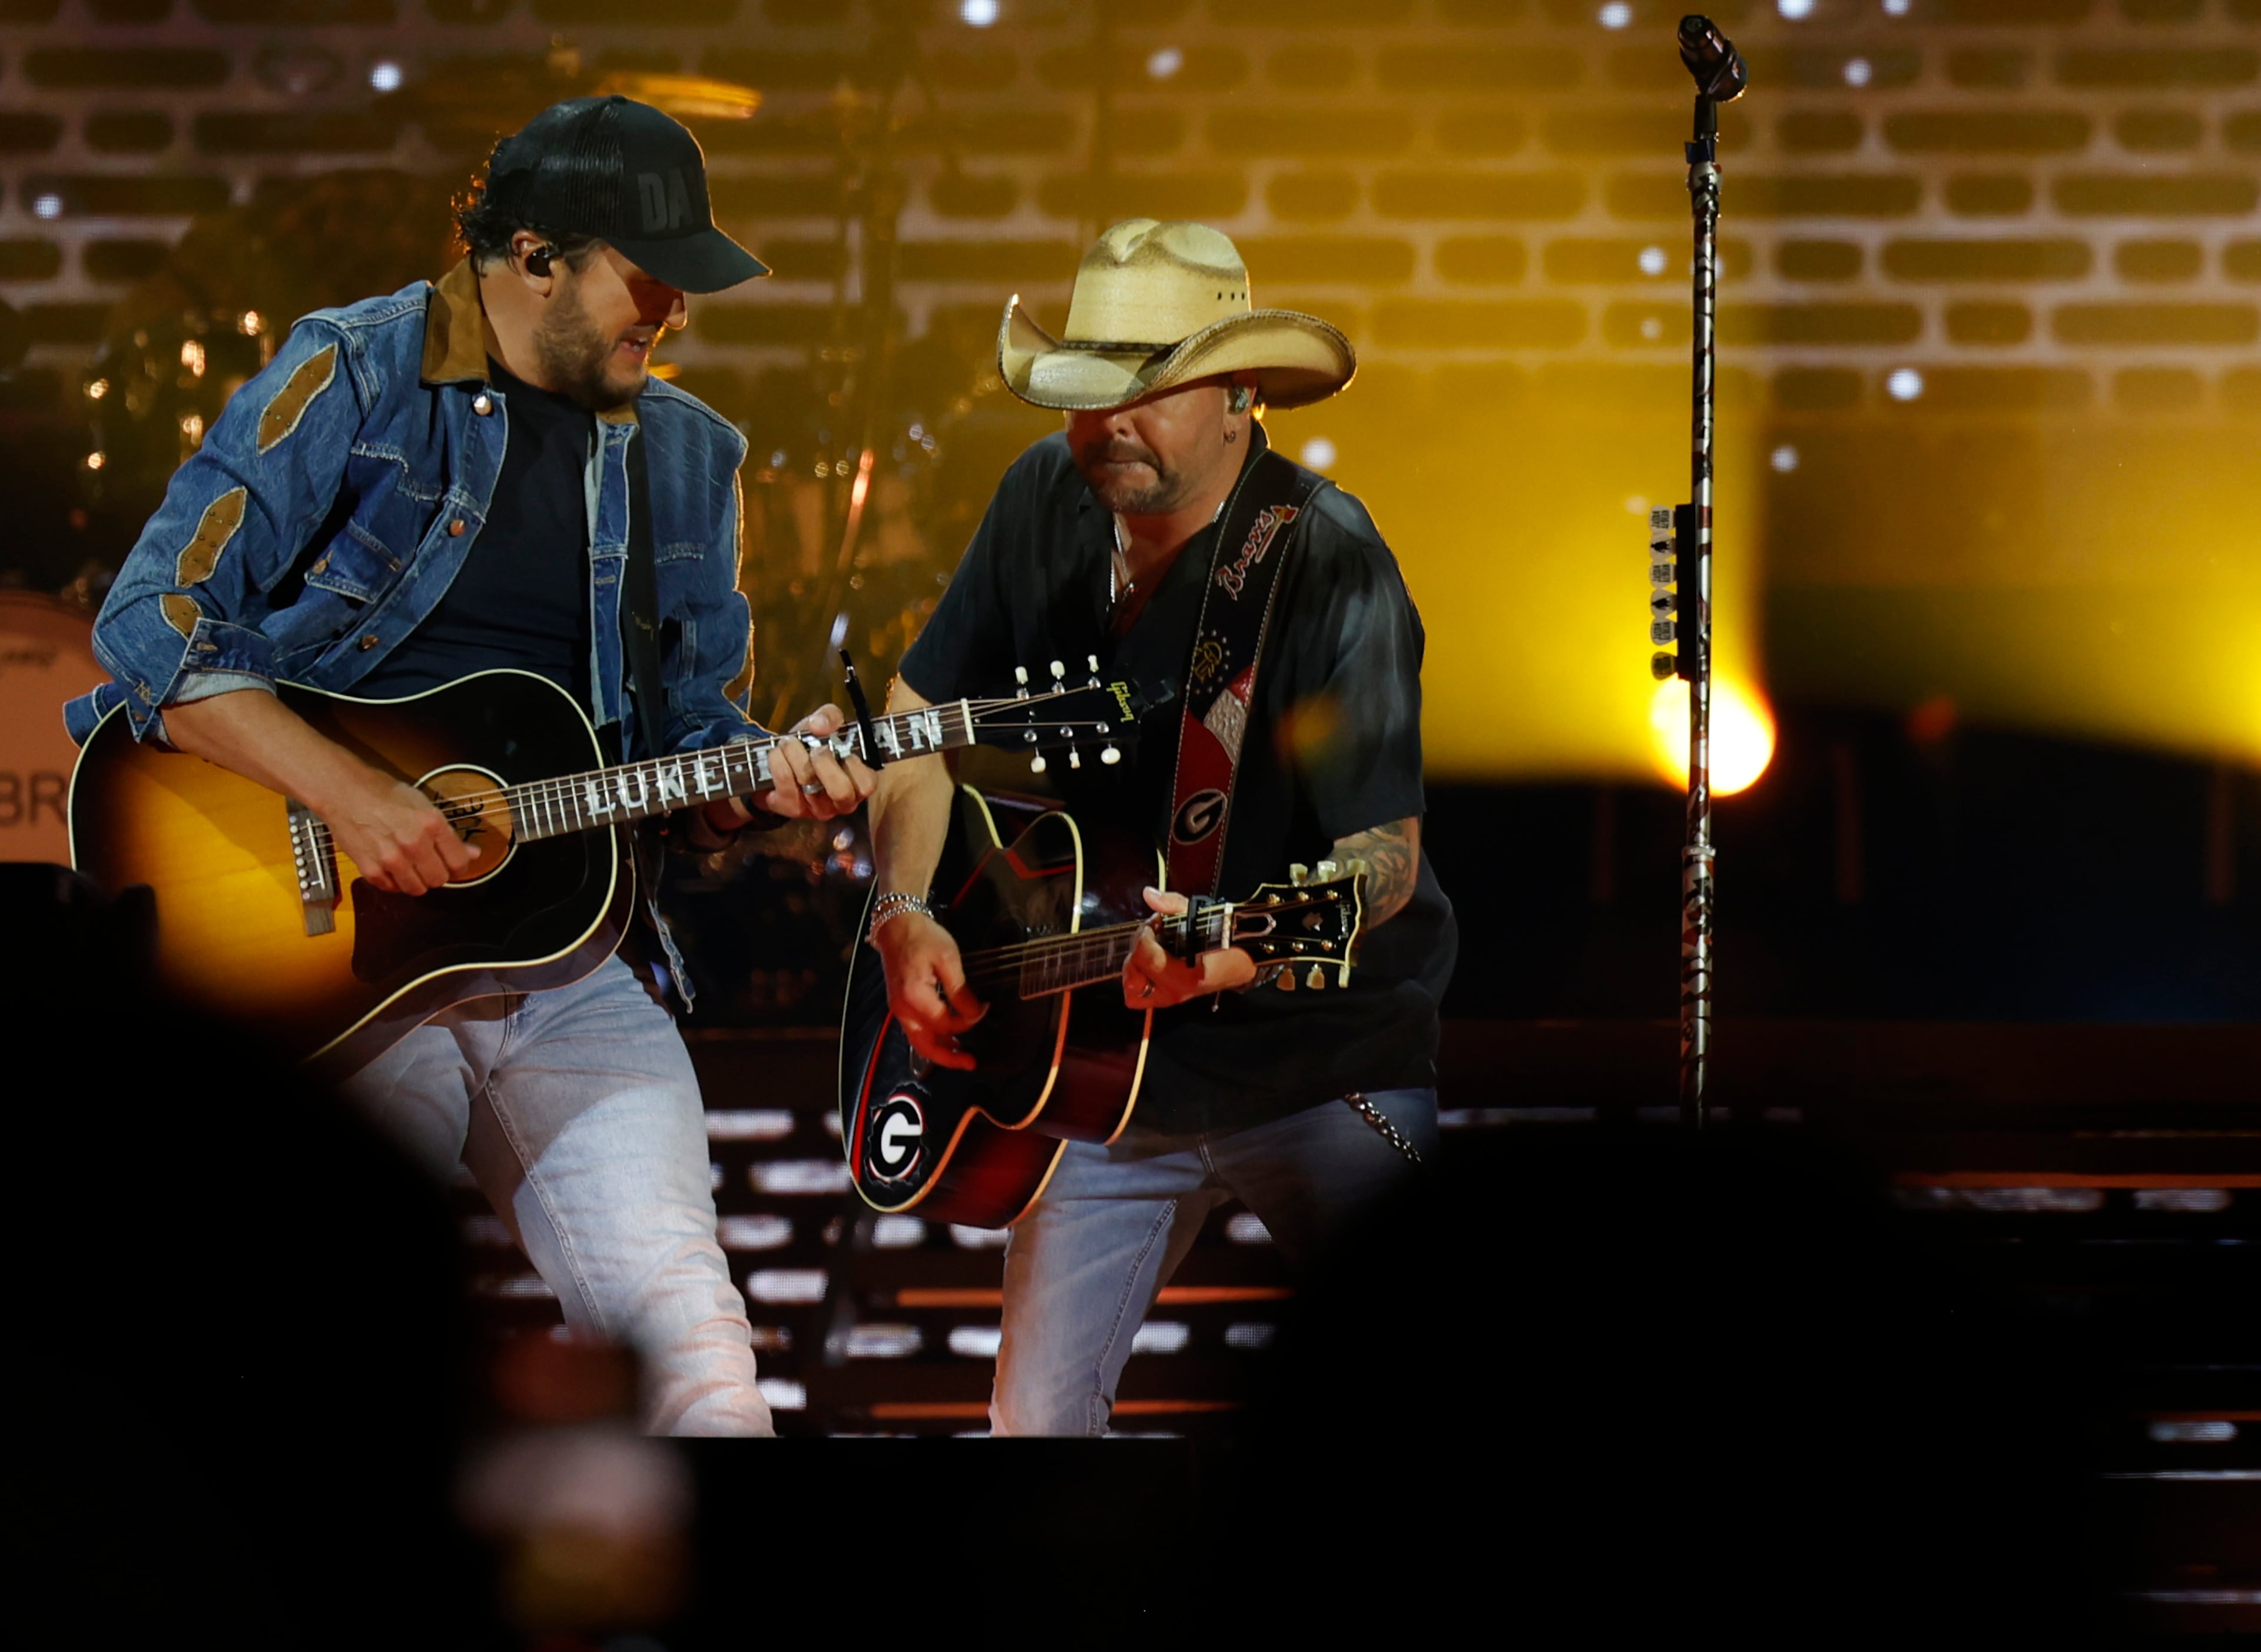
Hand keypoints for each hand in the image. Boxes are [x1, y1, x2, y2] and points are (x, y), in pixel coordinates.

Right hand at [327, 767, 478, 895]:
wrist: (344, 791)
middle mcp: (413, 843)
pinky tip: (392, 867)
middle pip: (439, 880)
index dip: (459, 866)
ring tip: (410, 866)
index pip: (459, 862)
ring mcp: (391, 858)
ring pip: (417, 889)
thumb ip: (448, 834)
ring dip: (417, 881)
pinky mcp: (370, 869)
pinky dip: (394, 882)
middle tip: (429, 863)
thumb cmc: (383, 794)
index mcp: (431, 823)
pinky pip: (392, 889)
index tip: (454, 864)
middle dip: (438, 874)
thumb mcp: (422, 804)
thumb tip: (474, 853)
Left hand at [747, 703, 878, 822]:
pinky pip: (785, 780)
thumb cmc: (812, 746)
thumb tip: (820, 725)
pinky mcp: (792, 808)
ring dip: (795, 753)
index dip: (852, 765)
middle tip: (814, 748)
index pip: (867, 784)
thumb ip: (830, 717)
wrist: (782, 762)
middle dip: (824, 762)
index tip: (839, 749)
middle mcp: (842, 802)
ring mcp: (818, 809)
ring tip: (789, 742)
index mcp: (858, 783)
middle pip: (841, 791)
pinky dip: (778, 759)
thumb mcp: (825, 726)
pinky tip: (778, 753)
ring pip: (808, 781)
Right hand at [874, 909, 985, 1070]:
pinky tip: (947, 1040)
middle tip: (972, 1064)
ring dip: (940, 1052)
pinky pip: (915, 1031)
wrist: (896, 925)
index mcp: (914, 996)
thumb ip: (960, 990)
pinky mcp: (900, 1006)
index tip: (985, 1009)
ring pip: (918, 1042)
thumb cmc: (923, 937)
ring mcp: (898, 1009)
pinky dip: (931, 1040)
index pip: (946, 1023)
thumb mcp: (947, 958)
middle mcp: (902, 1009)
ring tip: (962, 1056)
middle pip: (925, 1045)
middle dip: (949, 1058)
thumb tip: (976, 1013)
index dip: (968, 1022)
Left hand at [1123, 887, 1254, 1009]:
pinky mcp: (1166, 1000)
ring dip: (1135, 964)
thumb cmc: (1222, 938)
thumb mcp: (1200, 916)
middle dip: (1138, 949)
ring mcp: (1171, 998)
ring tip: (1150, 947)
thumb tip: (1149, 894)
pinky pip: (1138, 996)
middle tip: (1151, 935)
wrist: (1240, 960)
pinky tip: (1148, 960)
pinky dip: (1138, 978)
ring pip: (1131, 988)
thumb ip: (1172, 904)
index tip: (1154, 924)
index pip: (1147, 957)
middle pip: (1134, 972)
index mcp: (1187, 973)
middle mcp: (1176, 991)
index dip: (1144, 936)